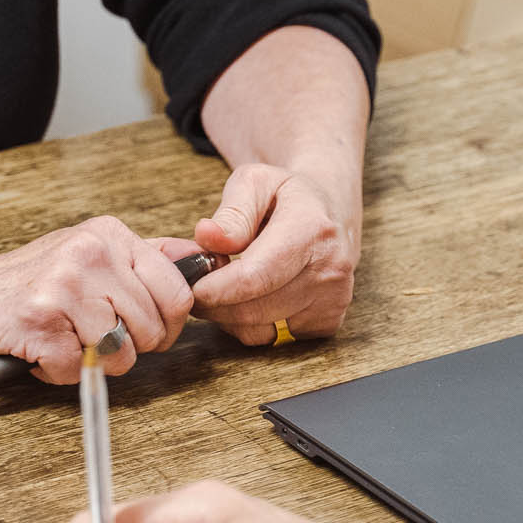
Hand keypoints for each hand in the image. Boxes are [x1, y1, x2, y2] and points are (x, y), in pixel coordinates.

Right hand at [0, 216, 194, 382]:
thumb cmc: (19, 288)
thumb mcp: (84, 258)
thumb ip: (138, 261)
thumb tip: (200, 260)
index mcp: (108, 235)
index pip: (178, 291)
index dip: (164, 324)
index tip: (136, 328)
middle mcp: (90, 253)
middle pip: (154, 329)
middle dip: (126, 349)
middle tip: (87, 337)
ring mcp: (63, 285)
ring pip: (121, 354)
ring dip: (90, 364)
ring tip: (59, 341)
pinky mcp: (38, 321)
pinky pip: (79, 371)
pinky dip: (57, 374)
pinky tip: (36, 351)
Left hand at [186, 164, 360, 343]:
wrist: (330, 211)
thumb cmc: (287, 196)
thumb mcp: (256, 183)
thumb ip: (231, 212)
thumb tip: (207, 236)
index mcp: (312, 230)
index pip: (255, 277)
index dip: (214, 289)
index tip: (190, 285)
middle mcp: (330, 270)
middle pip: (253, 310)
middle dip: (214, 304)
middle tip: (198, 283)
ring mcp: (332, 301)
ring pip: (258, 331)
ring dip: (229, 316)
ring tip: (226, 285)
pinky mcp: (327, 323)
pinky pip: (272, 339)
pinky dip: (250, 324)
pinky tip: (250, 298)